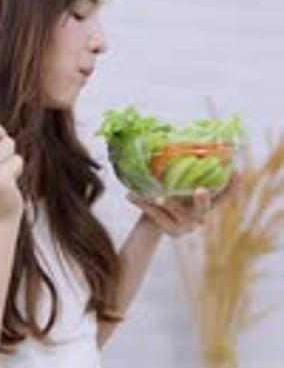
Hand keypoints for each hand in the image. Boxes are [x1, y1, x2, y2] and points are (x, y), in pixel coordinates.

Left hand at [126, 172, 241, 236]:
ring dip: (168, 203)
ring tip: (156, 197)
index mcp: (205, 202)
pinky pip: (156, 216)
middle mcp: (199, 216)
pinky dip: (143, 204)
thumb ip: (180, 170)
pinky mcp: (170, 232)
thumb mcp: (175, 183)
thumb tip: (170, 135)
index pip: (225, 196)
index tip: (236, 171)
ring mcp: (186, 226)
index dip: (233, 186)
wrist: (152, 224)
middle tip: (200, 190)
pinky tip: (130, 196)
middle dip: (202, 199)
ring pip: (177, 213)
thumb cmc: (167, 196)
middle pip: (204, 209)